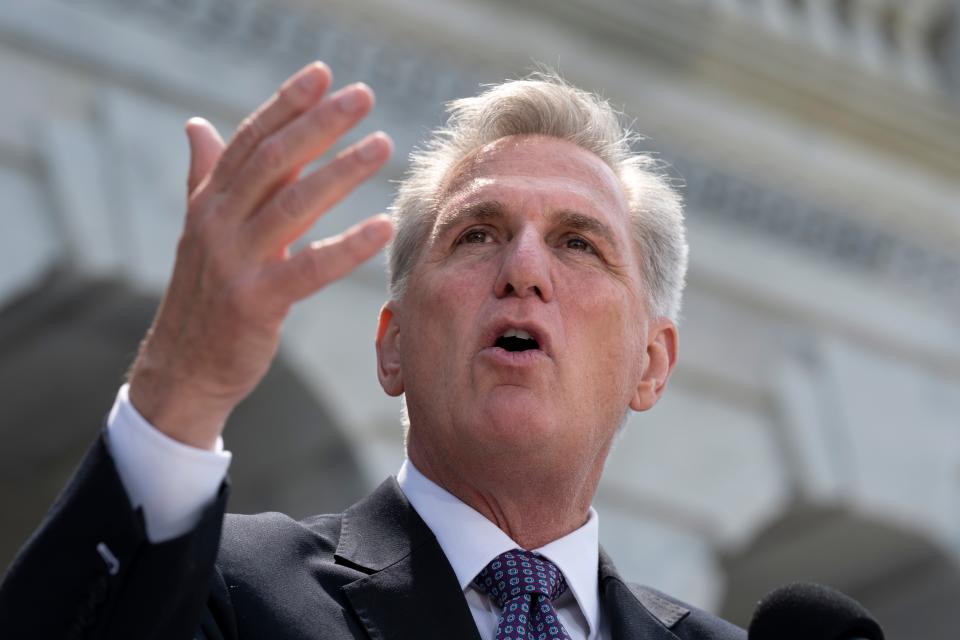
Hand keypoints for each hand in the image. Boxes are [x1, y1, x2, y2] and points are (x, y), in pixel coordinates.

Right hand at [127, 62, 393, 449]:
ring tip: (383, 145)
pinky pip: (309, 268)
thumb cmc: (205, 296)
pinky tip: (382, 226)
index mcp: (209, 202)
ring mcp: (234, 261)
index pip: (250, 140)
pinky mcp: (255, 302)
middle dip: (320, 124)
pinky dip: (348, 246)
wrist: (183, 367)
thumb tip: (197, 125)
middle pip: (273, 160)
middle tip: (363, 96)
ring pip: (293, 204)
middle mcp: (217, 223)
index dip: (285, 104)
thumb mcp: (202, 231)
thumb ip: (206, 177)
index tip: (322, 75)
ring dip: (341, 171)